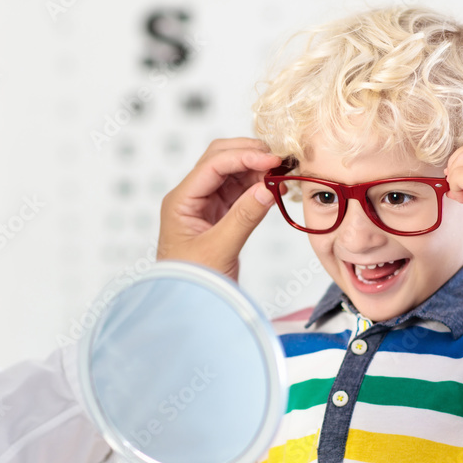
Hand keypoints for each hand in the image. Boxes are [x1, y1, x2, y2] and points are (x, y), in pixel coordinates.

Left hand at [158, 138, 280, 280]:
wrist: (188, 308)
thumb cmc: (192, 284)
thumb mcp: (219, 249)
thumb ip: (244, 217)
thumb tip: (268, 188)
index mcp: (181, 201)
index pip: (212, 165)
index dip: (244, 156)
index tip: (272, 159)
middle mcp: (191, 197)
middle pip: (220, 159)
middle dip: (249, 154)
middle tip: (279, 160)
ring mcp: (205, 205)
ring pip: (232, 172)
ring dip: (256, 169)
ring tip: (281, 175)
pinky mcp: (219, 215)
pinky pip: (239, 191)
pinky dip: (257, 185)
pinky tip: (274, 188)